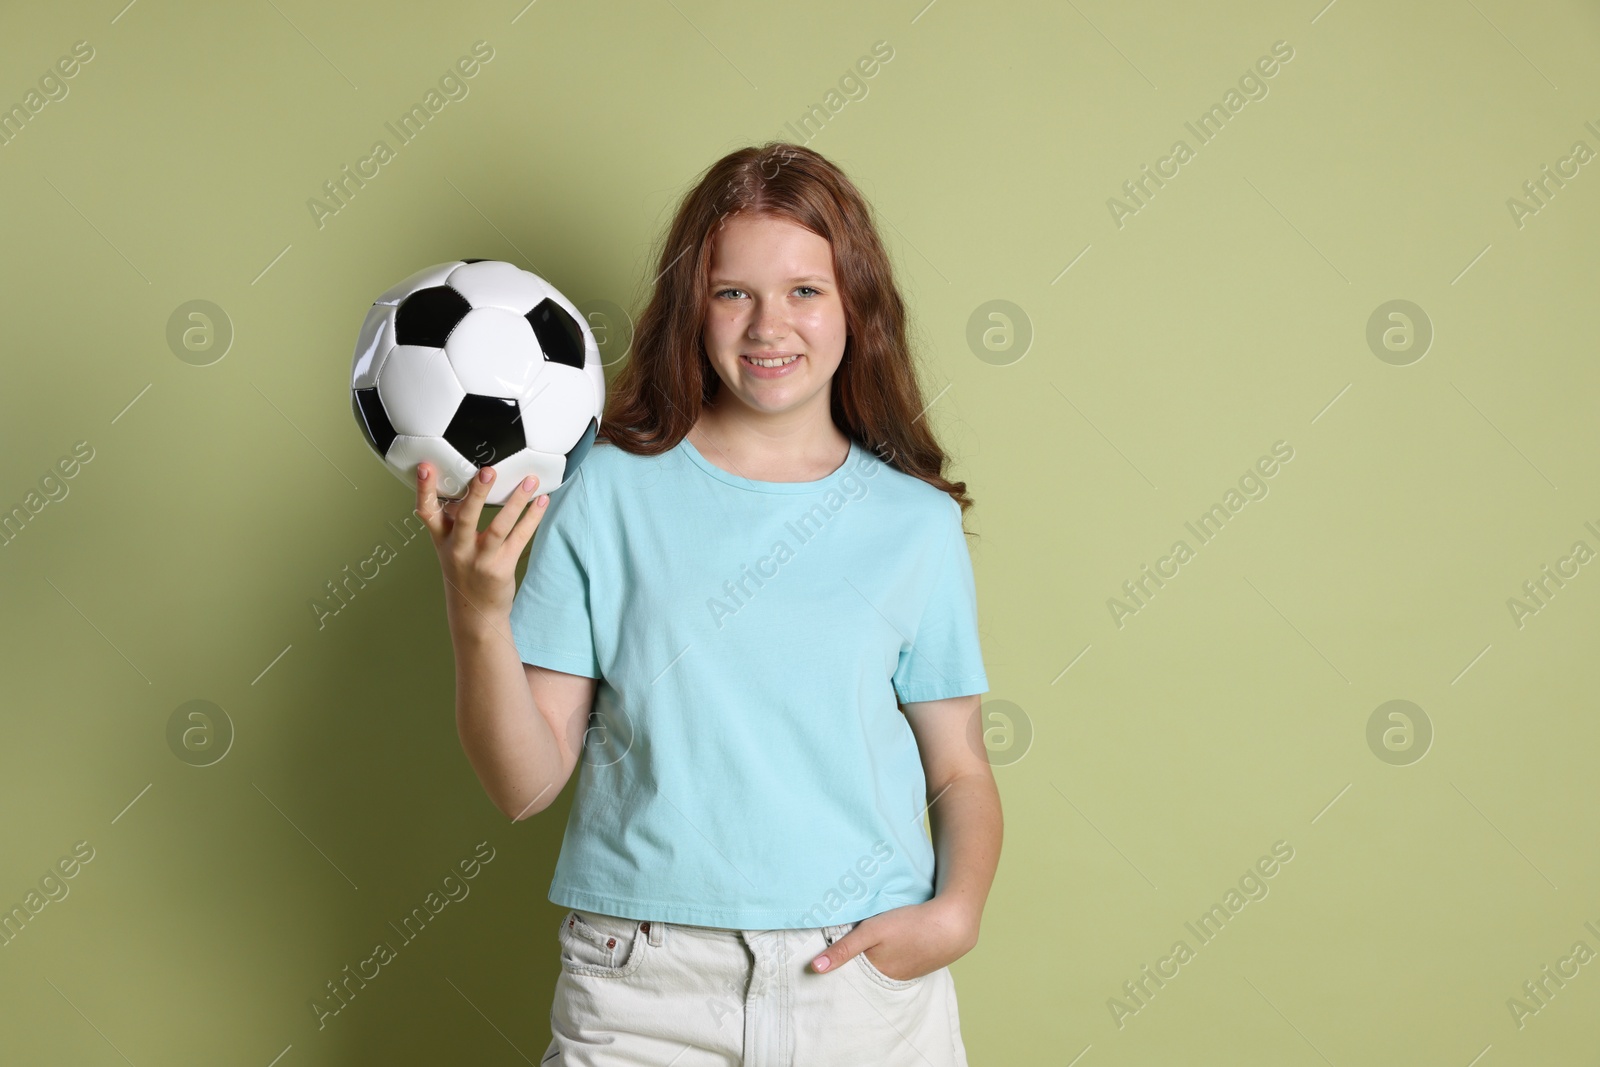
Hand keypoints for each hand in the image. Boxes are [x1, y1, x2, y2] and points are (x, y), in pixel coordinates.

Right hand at [415, 462, 546, 621]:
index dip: (424, 490)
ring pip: (499, 527)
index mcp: (442, 539)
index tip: (426, 468)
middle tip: (487, 471)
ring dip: (516, 502)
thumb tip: (469, 485)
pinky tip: (541, 502)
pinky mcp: (502, 567)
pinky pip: (519, 538)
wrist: (474, 612)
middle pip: (466, 518)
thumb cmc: (464, 572)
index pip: (427, 512)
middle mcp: (459, 549)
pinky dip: (532, 518)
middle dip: (477, 494)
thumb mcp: (450, 546)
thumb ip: (454, 518)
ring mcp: (481, 559)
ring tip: (529, 481)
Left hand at [809, 896, 978, 982]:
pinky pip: (902, 962)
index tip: (828, 961)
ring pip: (885, 967)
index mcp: (878, 974)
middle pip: (869, 972)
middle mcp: (893, 979)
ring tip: (874, 944)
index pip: (853, 975)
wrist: (953, 923)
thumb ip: (843, 949)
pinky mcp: (923, 962)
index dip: (841, 967)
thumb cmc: (910, 925)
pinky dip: (895, 955)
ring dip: (879, 958)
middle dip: (858, 965)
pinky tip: (897, 943)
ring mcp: (910, 972)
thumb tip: (815, 969)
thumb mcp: (871, 932)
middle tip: (851, 949)